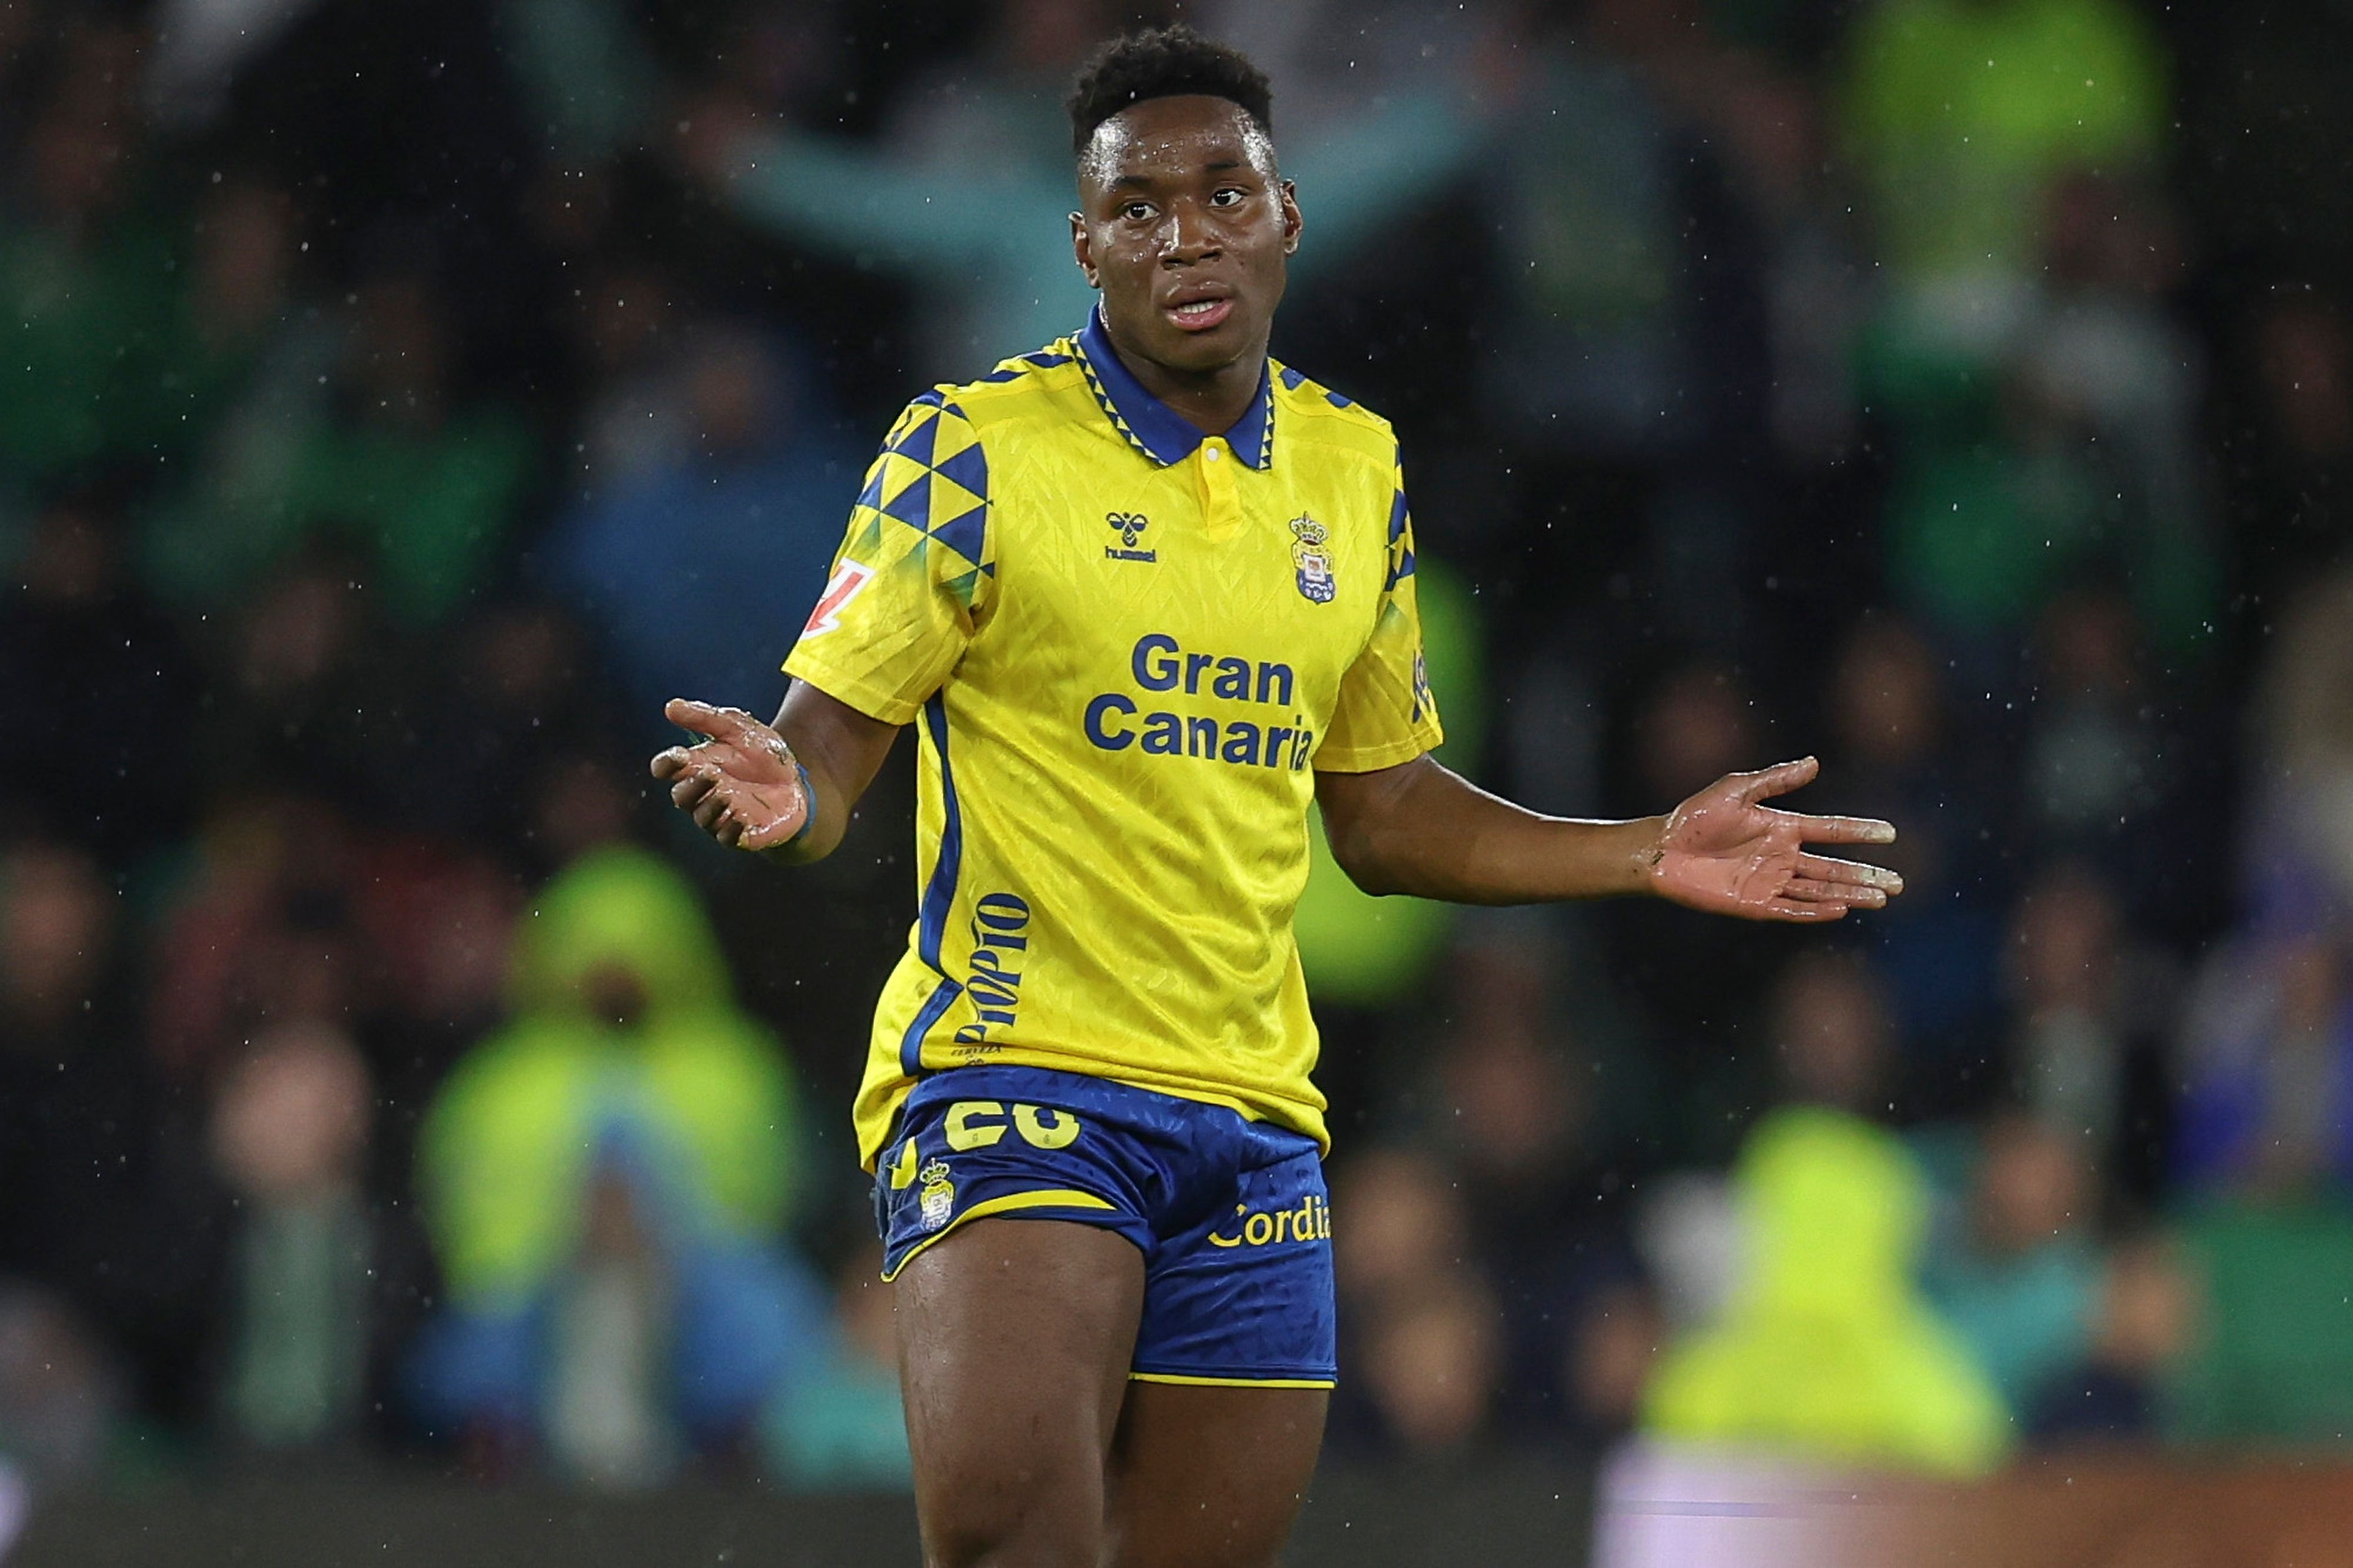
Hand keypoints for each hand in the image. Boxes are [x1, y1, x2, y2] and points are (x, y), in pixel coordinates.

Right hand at [650, 698, 809, 850]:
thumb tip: (671, 707)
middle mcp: (702, 794)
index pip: (666, 768)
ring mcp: (720, 815)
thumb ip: (706, 718)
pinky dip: (732, 830)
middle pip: (681, 796)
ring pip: (703, 817)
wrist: (799, 778)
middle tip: (710, 773)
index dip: (666, 764)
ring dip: (711, 807)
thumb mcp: (738, 728)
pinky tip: (742, 818)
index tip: (678, 756)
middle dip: (692, 786)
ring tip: (725, 793)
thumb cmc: (761, 753)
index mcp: (696, 766)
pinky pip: (728, 838)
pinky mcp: (741, 834)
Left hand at [1644, 757, 1901, 921]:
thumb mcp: (1736, 790)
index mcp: (1782, 827)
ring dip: (1851, 894)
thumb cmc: (1695, 816)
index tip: (1890, 833)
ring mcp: (1770, 882)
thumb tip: (1814, 762)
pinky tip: (1842, 909)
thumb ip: (1776, 779)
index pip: (1830, 830)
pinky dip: (1816, 911)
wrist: (1662, 848)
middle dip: (1866, 874)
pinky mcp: (1755, 904)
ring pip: (1820, 891)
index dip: (1860, 832)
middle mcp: (1782, 857)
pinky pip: (1792, 909)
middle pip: (1833, 868)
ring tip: (1882, 897)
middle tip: (1899, 883)